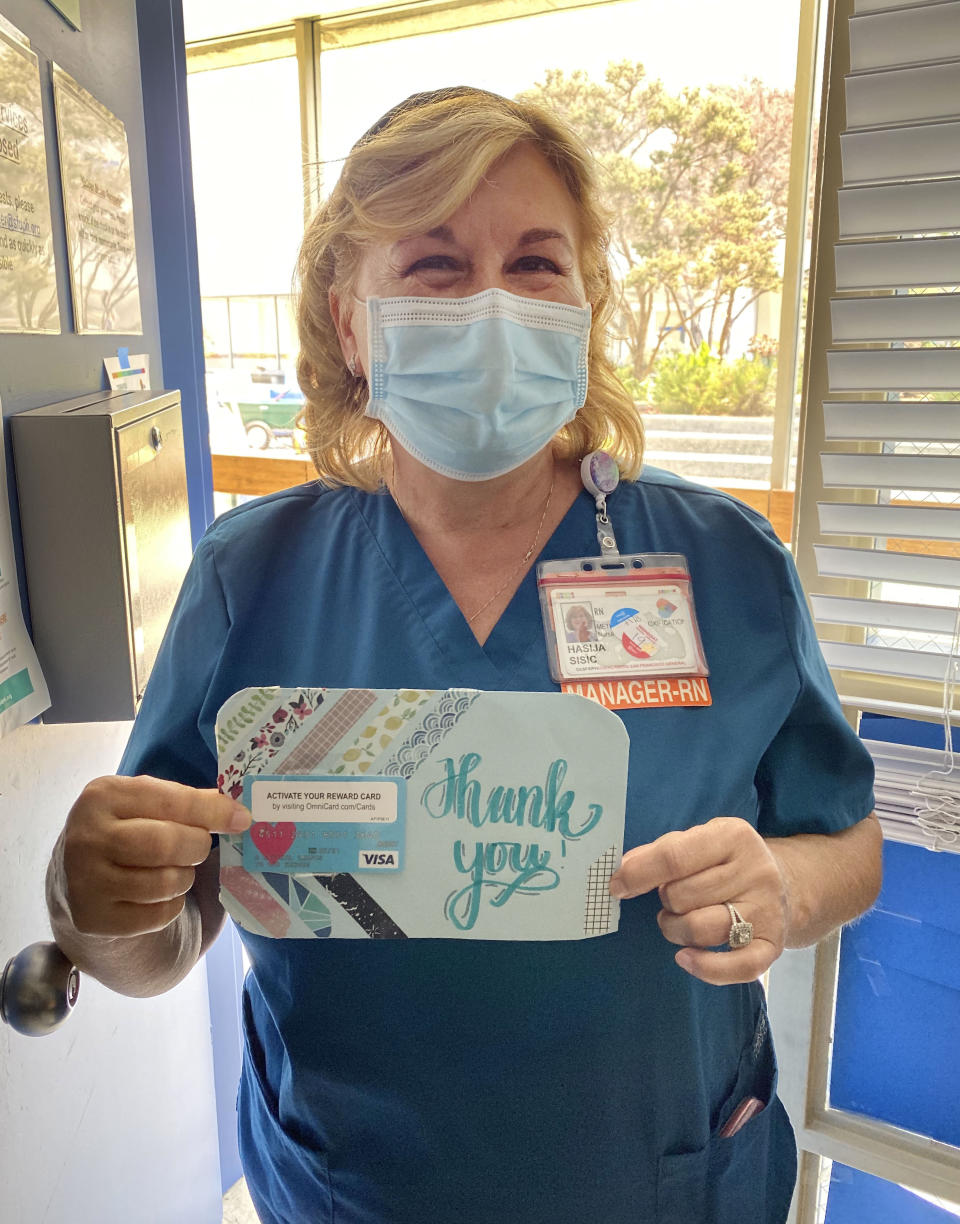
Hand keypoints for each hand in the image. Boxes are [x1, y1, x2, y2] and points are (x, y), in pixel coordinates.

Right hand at [62, 775, 251, 937]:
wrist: (80, 878)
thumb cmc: (127, 830)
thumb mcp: (146, 803)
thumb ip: (187, 802)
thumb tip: (237, 813)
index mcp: (103, 796)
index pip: (171, 801)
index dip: (212, 812)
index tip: (242, 819)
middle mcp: (87, 837)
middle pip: (166, 844)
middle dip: (196, 846)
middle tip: (200, 847)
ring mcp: (86, 881)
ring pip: (164, 883)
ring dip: (184, 877)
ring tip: (176, 868)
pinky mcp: (94, 919)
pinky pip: (158, 915)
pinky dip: (172, 905)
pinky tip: (160, 894)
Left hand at [608, 817, 788, 984]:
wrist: (787, 882)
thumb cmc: (727, 861)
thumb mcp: (700, 840)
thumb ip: (662, 851)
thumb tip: (624, 869)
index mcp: (733, 837)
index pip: (674, 857)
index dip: (639, 874)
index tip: (616, 886)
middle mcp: (755, 871)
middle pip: (683, 896)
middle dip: (665, 901)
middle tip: (671, 898)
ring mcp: (767, 910)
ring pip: (702, 930)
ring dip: (675, 930)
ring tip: (676, 922)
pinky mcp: (772, 945)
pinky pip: (737, 967)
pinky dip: (705, 968)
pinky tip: (685, 958)